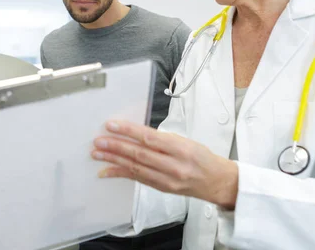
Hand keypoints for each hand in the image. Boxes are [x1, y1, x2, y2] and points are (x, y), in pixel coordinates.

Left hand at [91, 120, 238, 208]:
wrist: (216, 182)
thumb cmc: (202, 157)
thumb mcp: (186, 141)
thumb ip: (162, 139)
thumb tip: (134, 132)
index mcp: (181, 149)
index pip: (150, 138)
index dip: (129, 131)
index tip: (112, 125)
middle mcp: (173, 166)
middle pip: (139, 154)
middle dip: (116, 147)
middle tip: (98, 141)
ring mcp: (166, 180)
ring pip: (135, 168)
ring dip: (113, 160)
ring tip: (97, 153)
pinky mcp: (161, 188)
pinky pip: (137, 179)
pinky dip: (120, 174)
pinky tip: (106, 171)